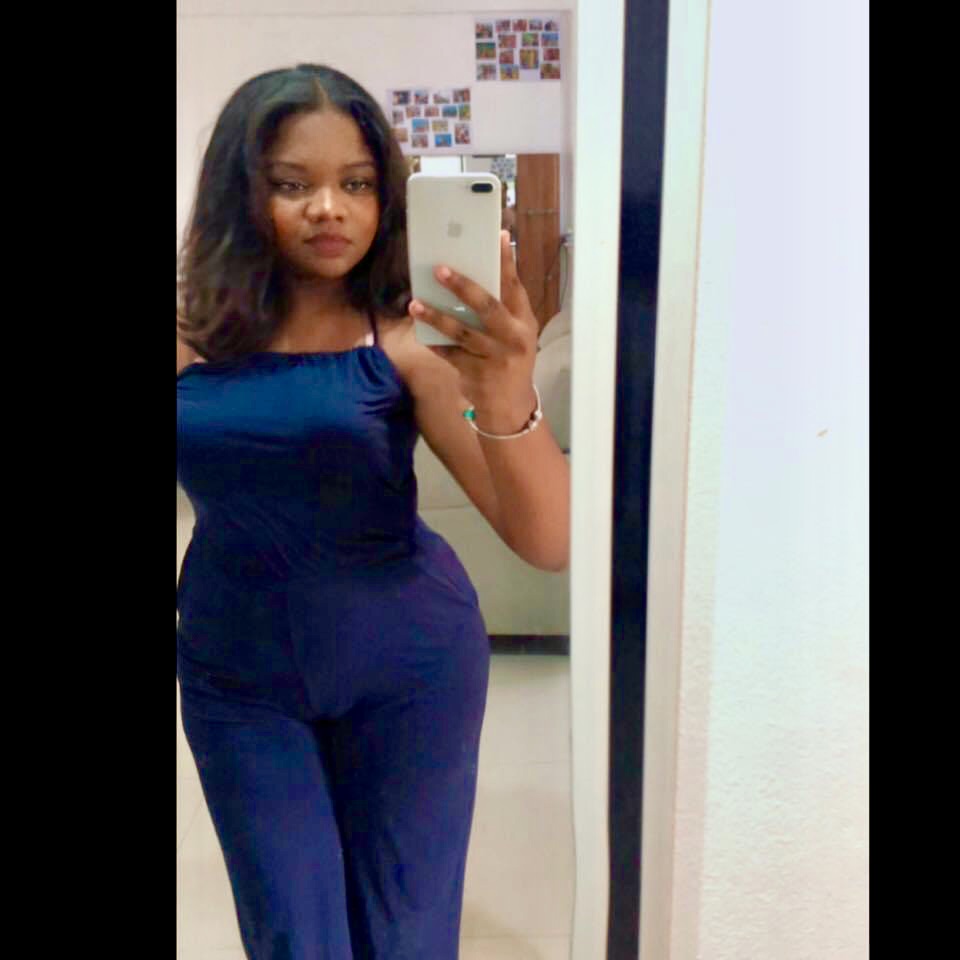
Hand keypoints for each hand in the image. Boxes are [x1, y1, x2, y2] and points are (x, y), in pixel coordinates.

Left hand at [408, 231, 538, 431]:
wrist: (510, 407)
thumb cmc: (508, 361)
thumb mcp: (515, 336)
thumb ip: (501, 311)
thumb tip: (471, 278)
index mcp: (524, 323)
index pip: (515, 288)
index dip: (507, 263)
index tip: (499, 237)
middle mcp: (513, 338)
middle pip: (487, 307)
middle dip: (463, 286)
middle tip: (440, 269)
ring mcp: (495, 357)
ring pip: (463, 333)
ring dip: (437, 317)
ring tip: (415, 304)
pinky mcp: (477, 374)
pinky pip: (450, 355)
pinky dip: (435, 344)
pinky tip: (421, 334)